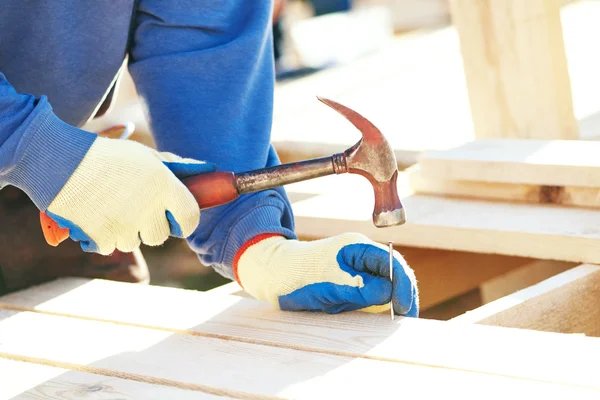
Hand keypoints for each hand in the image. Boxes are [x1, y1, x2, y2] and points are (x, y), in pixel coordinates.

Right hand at [42, 137, 214, 254]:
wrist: (57, 159)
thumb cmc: (106, 155)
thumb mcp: (146, 156)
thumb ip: (180, 167)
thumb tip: (212, 169)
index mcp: (164, 186)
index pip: (191, 218)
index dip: (184, 220)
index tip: (175, 218)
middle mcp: (148, 208)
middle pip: (161, 235)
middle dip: (151, 224)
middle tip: (134, 205)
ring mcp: (124, 225)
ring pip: (135, 242)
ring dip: (126, 229)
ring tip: (110, 205)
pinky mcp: (101, 237)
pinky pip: (111, 246)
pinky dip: (103, 235)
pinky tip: (94, 214)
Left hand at [234, 232, 418, 315]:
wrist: (275, 277)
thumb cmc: (298, 277)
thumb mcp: (330, 285)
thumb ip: (361, 289)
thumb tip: (389, 294)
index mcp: (358, 247)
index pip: (393, 263)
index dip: (403, 285)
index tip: (404, 308)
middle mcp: (362, 256)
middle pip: (394, 275)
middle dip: (401, 296)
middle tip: (405, 319)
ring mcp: (358, 269)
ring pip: (384, 287)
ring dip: (385, 303)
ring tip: (379, 316)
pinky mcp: (352, 283)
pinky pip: (370, 295)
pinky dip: (372, 306)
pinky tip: (367, 313)